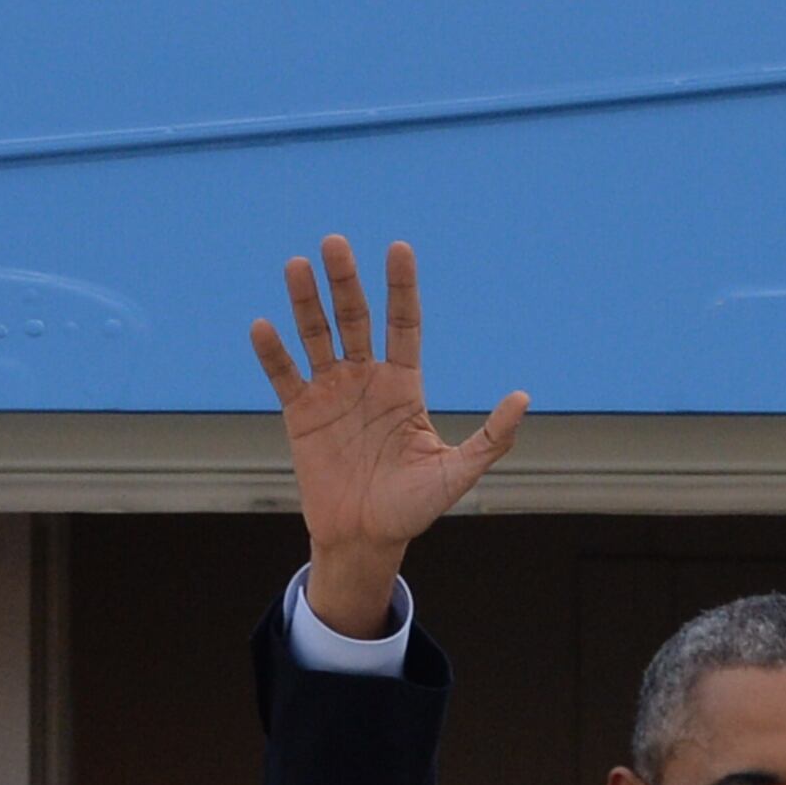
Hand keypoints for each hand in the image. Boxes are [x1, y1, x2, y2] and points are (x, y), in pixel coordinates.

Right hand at [248, 236, 527, 644]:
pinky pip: (284, 376)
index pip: (403, 323)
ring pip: (316, 335)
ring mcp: (331, 392)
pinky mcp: (301, 414)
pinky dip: (273, 353)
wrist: (363, 541)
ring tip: (297, 267)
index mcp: (403, 384)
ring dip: (306, 302)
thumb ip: (490, 439)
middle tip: (335, 243)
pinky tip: (262, 327)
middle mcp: (366, 378)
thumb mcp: (455, 475)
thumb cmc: (411, 509)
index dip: (401, 287)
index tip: (398, 249)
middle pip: (354, 317)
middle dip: (345, 281)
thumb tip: (522, 398)